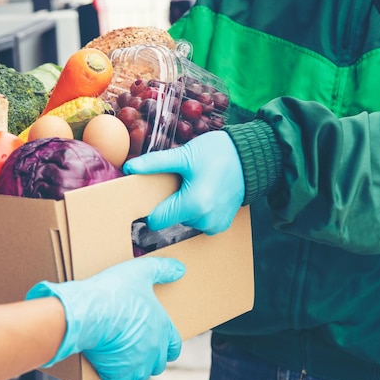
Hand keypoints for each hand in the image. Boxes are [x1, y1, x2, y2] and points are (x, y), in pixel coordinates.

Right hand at [26, 257, 184, 379]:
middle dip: (148, 358)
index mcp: (162, 327)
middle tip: (134, 348)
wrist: (89, 312)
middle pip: (158, 363)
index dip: (166, 345)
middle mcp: (153, 349)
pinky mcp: (118, 375)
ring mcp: (137, 365)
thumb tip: (180, 269)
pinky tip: (107, 370)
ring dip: (132, 370)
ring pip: (140, 376)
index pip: (174, 346)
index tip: (156, 341)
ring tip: (120, 359)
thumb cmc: (113, 291)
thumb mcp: (140, 271)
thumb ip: (162, 269)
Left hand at [123, 130, 244, 234]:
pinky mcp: (221, 226)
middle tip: (180, 182)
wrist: (251, 157)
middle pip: (171, 220)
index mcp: (193, 206)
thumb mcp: (183, 155)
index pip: (156, 220)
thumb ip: (154, 163)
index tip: (152, 193)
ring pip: (184, 221)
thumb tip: (128, 167)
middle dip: (170, 203)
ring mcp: (214, 226)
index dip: (150, 207)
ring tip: (195, 186)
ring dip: (184, 207)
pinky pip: (198, 222)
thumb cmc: (218, 153)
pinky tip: (205, 193)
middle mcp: (204, 221)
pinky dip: (197, 211)